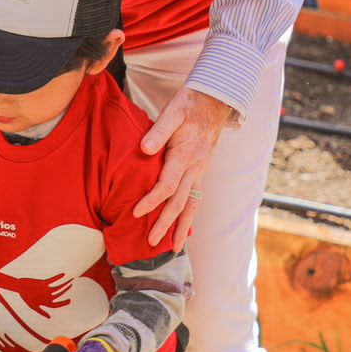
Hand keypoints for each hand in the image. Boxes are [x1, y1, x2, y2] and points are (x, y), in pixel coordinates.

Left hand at [134, 88, 235, 246]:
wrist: (214, 102)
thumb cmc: (189, 105)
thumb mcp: (172, 112)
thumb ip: (158, 130)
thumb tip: (144, 149)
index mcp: (185, 155)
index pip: (167, 184)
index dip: (151, 200)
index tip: (136, 212)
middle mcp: (194, 169)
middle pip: (179, 202)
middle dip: (165, 224)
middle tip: (151, 242)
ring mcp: (200, 172)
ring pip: (191, 205)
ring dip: (182, 227)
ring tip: (174, 249)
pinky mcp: (200, 172)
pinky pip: (195, 199)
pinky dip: (189, 216)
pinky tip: (184, 228)